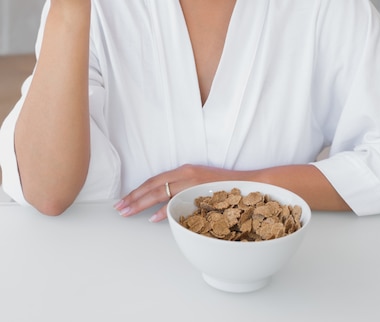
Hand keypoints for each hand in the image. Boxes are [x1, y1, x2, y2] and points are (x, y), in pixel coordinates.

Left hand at [114, 164, 238, 221]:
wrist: (250, 185)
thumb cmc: (225, 188)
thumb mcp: (200, 185)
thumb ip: (182, 193)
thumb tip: (163, 208)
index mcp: (184, 170)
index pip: (155, 180)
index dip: (138, 190)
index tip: (124, 200)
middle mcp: (186, 173)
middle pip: (153, 185)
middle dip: (134, 197)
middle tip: (119, 208)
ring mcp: (192, 181)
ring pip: (160, 191)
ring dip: (142, 203)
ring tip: (128, 212)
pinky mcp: (200, 191)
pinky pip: (177, 201)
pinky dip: (163, 209)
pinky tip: (153, 218)